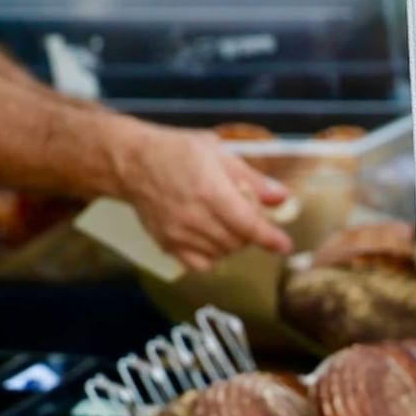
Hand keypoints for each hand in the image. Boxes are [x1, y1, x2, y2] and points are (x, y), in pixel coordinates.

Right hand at [110, 121, 293, 270]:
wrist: (131, 162)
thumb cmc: (176, 151)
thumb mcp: (218, 152)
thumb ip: (252, 178)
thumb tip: (281, 197)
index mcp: (210, 191)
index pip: (247, 224)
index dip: (269, 238)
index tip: (284, 246)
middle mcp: (194, 216)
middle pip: (238, 242)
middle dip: (251, 233)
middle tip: (246, 215)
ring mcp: (179, 233)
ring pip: (222, 253)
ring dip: (233, 243)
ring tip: (226, 222)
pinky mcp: (167, 244)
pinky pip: (200, 264)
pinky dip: (212, 256)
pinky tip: (211, 238)